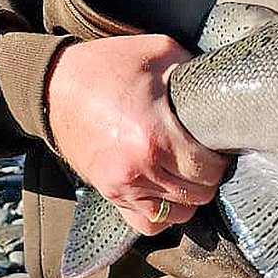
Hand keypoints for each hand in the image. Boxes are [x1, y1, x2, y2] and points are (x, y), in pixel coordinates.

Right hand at [45, 35, 230, 236]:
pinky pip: (146, 224)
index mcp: (155, 137)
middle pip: (197, 194)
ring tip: (192, 174)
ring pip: (176, 214)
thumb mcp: (159, 52)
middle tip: (211, 158)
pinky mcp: (108, 193)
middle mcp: (139, 169)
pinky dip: (164, 214)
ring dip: (191, 197)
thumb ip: (194, 69)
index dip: (223, 160)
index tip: (223, 146)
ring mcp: (121, 186)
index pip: (209, 170)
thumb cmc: (108, 66)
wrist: (54, 84)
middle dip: (211, 177)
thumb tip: (223, 82)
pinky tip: (170, 193)